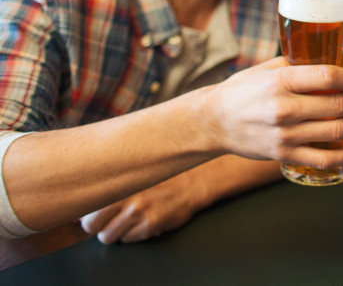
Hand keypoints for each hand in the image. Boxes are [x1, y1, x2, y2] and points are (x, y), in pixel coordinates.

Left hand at [80, 174, 202, 243]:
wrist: (194, 181)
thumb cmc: (161, 176)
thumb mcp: (132, 174)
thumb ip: (106, 186)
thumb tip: (77, 206)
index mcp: (118, 181)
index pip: (84, 208)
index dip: (86, 213)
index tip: (88, 213)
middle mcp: (126, 196)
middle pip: (91, 226)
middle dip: (98, 225)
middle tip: (110, 217)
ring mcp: (139, 212)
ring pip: (108, 236)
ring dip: (115, 231)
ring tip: (129, 218)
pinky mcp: (151, 225)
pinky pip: (128, 239)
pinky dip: (133, 234)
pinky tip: (143, 220)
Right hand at [206, 57, 342, 169]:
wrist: (214, 122)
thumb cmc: (243, 91)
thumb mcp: (267, 69)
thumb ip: (297, 63)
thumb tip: (330, 57)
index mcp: (282, 81)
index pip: (329, 76)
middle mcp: (284, 108)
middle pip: (338, 105)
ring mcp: (285, 134)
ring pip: (337, 131)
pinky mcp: (284, 155)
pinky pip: (324, 159)